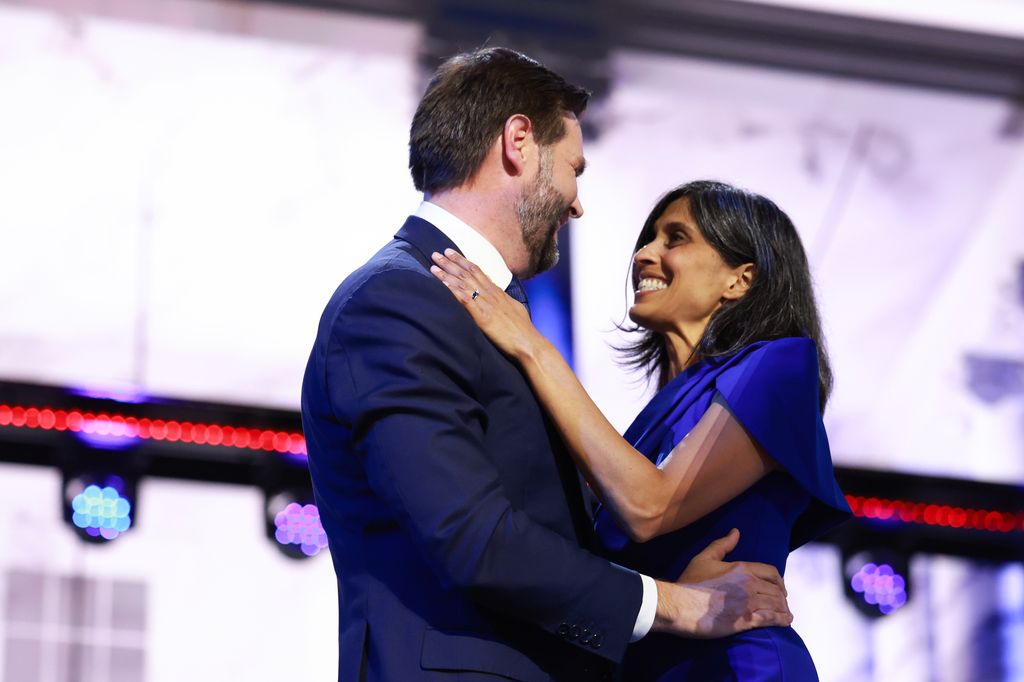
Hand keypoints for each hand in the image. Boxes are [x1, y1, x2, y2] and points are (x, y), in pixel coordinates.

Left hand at [430, 249, 543, 360]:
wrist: (528, 342)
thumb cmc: (522, 329)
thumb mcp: (513, 307)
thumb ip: (503, 298)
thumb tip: (498, 292)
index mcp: (497, 292)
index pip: (477, 271)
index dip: (463, 261)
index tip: (451, 253)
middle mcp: (490, 293)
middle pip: (468, 273)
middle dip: (451, 262)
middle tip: (436, 253)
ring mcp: (486, 303)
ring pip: (464, 282)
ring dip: (447, 273)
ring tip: (434, 264)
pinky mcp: (482, 315)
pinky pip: (465, 298)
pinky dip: (452, 289)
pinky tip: (442, 282)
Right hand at [653, 529, 792, 637]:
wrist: (680, 605)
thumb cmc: (690, 582)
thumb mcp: (704, 558)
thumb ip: (722, 545)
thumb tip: (736, 532)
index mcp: (742, 568)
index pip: (771, 572)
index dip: (779, 580)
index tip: (779, 587)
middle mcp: (750, 585)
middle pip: (776, 590)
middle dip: (782, 596)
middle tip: (781, 602)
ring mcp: (749, 604)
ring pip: (776, 605)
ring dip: (783, 609)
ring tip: (785, 613)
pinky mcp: (747, 621)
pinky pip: (772, 619)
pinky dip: (782, 620)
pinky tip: (785, 622)